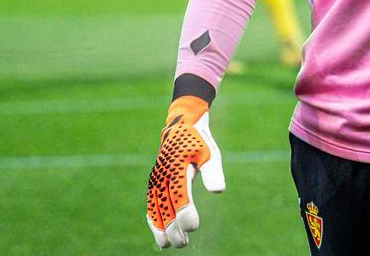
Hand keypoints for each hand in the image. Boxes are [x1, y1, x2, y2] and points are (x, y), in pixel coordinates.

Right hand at [146, 96, 224, 248]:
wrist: (181, 124)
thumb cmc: (199, 141)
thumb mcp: (210, 153)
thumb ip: (213, 172)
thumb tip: (218, 191)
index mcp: (177, 169)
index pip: (180, 197)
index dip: (186, 214)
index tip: (193, 227)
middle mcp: (163, 176)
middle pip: (165, 208)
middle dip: (172, 228)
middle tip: (182, 244)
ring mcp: (156, 180)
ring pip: (155, 209)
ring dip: (160, 228)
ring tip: (168, 245)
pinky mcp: (154, 182)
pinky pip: (151, 203)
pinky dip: (153, 218)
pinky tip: (158, 232)